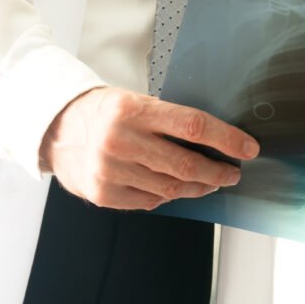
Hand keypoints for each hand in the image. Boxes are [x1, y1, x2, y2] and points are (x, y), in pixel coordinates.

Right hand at [40, 87, 259, 209]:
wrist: (56, 129)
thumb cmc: (106, 113)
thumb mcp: (136, 102)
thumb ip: (170, 121)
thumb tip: (218, 141)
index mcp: (132, 110)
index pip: (193, 125)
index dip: (227, 139)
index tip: (248, 149)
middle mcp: (120, 140)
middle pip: (186, 164)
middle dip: (218, 171)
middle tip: (232, 173)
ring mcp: (110, 170)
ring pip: (171, 187)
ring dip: (198, 186)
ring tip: (210, 181)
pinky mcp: (103, 194)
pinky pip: (151, 201)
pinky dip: (168, 196)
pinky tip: (175, 188)